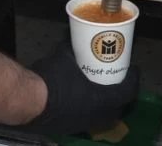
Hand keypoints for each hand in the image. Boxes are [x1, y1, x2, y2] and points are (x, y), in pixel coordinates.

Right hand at [20, 43, 139, 136]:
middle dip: (121, 92)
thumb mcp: (63, 56)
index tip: (134, 68)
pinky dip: (92, 107)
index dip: (133, 79)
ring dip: (106, 101)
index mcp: (102, 100)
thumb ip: (72, 46)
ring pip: (104, 114)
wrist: (27, 101)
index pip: (127, 91)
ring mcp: (84, 123)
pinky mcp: (71, 127)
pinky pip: (89, 117)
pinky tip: (83, 98)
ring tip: (102, 87)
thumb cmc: (51, 78)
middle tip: (117, 77)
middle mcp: (97, 116)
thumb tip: (75, 34)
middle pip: (118, 105)